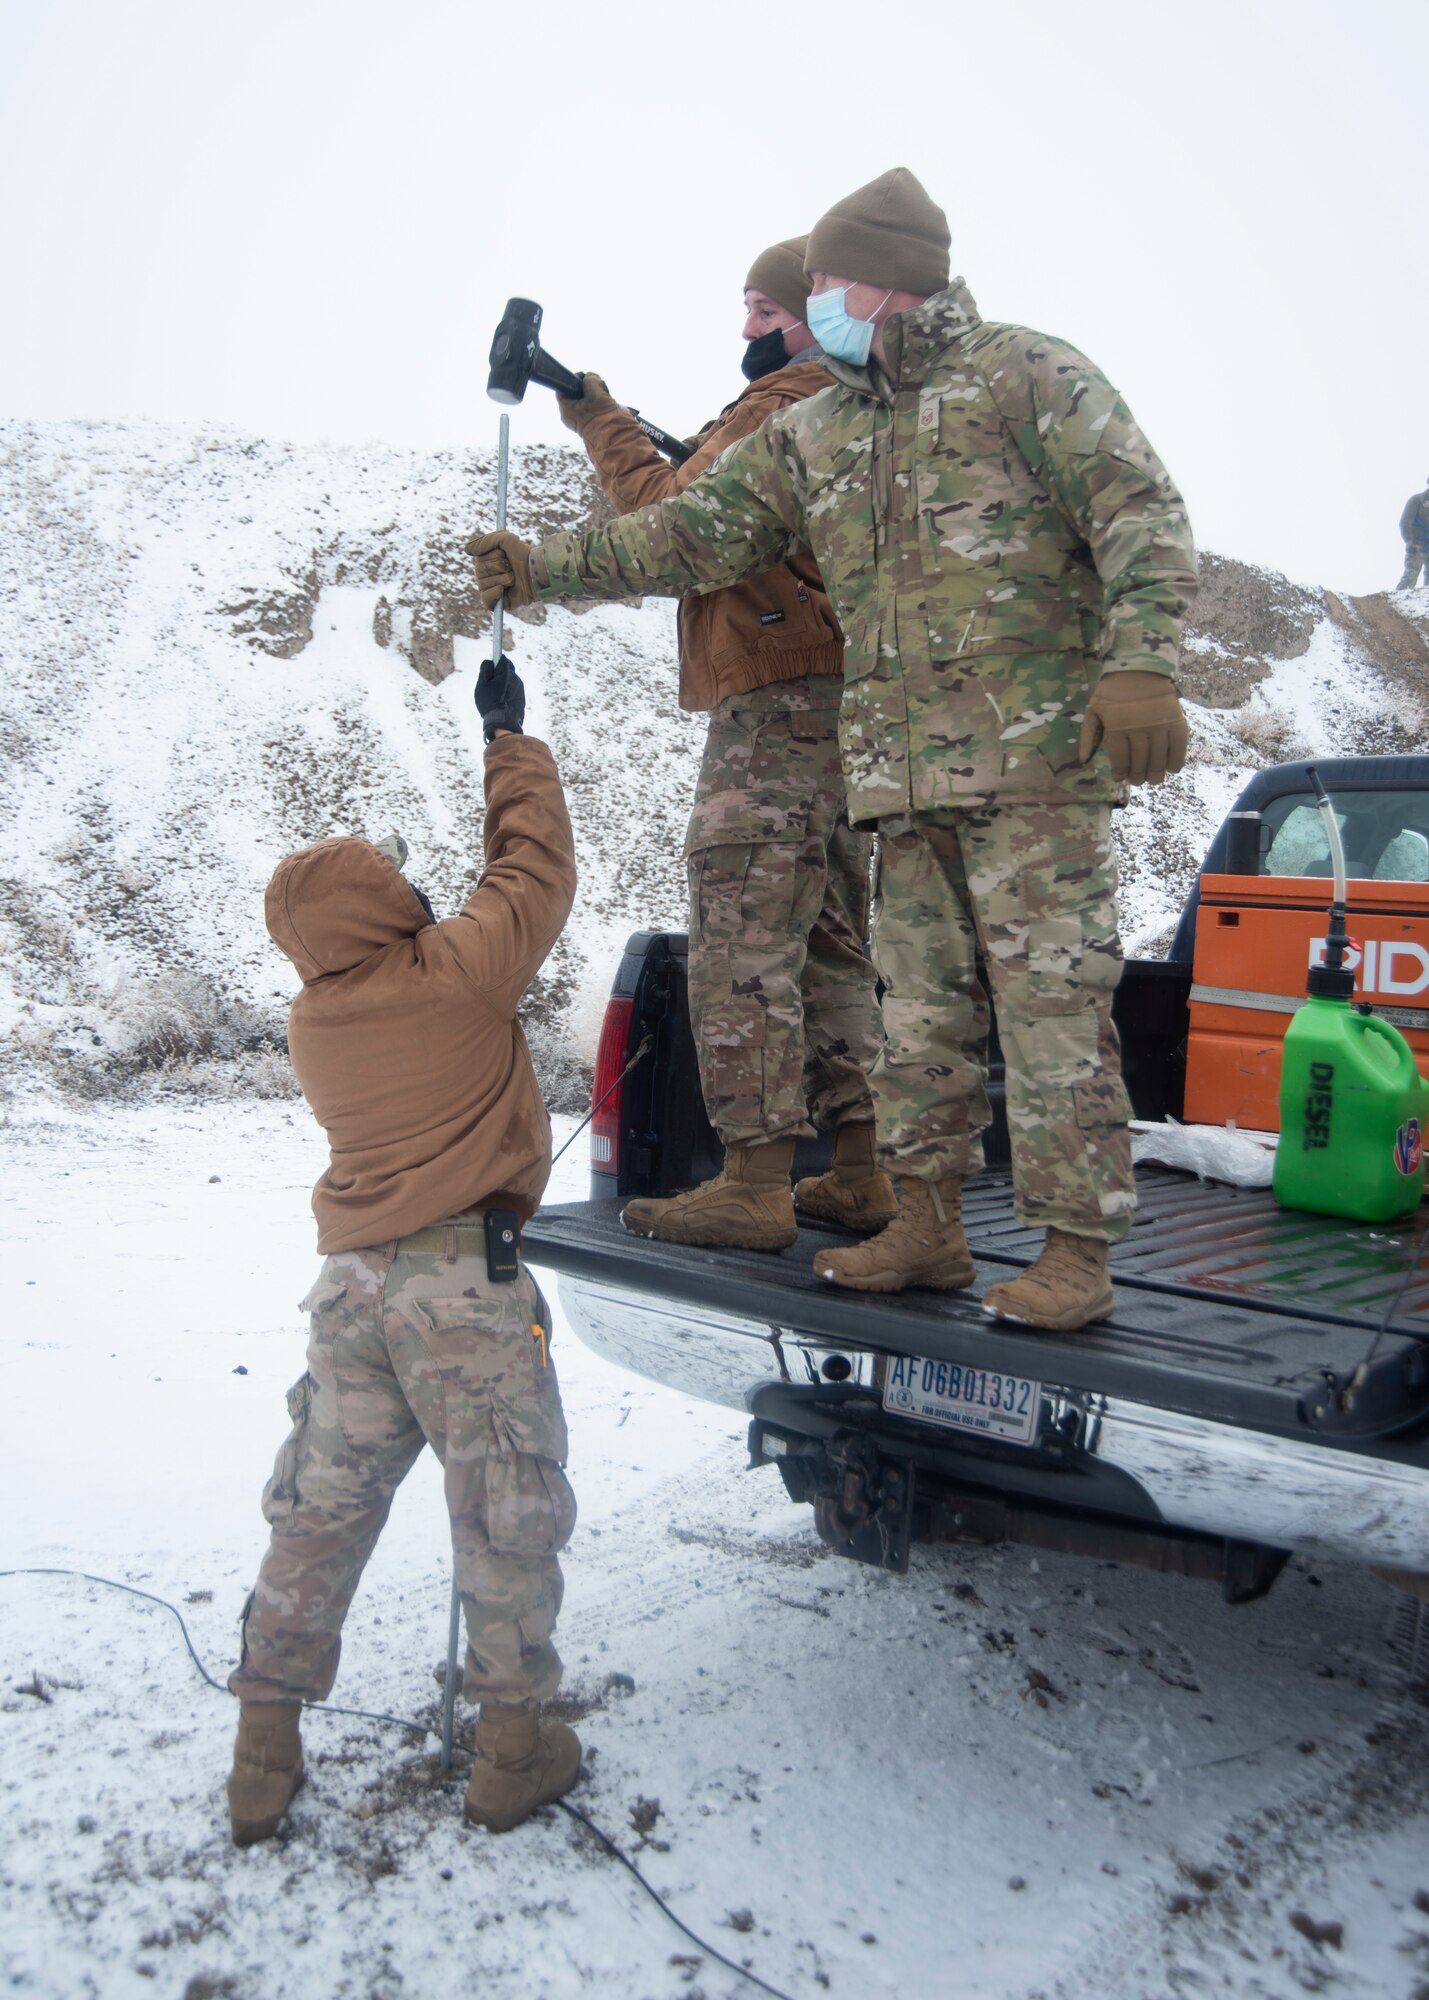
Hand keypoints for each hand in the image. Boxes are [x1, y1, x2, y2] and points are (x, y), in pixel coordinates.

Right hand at [466, 529, 535, 610]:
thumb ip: (485, 541)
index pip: (477, 560)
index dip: (492, 556)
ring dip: (502, 578)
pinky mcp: (498, 602)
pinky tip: (504, 590)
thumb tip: (467, 550)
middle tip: (511, 566)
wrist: (538, 572)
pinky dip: (495, 593)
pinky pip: (486, 599)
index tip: (504, 554)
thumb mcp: (505, 539)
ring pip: (484, 584)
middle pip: (479, 571)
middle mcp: (486, 576)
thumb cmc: (523, 554)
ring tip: (513, 578)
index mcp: (485, 561)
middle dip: (498, 567)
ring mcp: (491, 589)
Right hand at [475, 655, 525, 742]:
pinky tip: (500, 704)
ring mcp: (520, 689)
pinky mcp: (521, 699)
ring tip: (494, 698)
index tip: (490, 670)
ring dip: (502, 687)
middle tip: (489, 687)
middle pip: (506, 672)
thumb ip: (485, 670)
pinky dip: (506, 695)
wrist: (503, 722)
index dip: (495, 663)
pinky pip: (512, 693)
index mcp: (507, 672)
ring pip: (509, 683)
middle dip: (498, 676)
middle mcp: (516, 679)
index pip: (503, 660)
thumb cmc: (490, 702)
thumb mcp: (482, 684)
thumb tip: (489, 662)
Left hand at [556, 371, 619, 437]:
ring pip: (584, 399)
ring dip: (595, 394)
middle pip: (575, 393)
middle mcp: (569, 415)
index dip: (574, 379)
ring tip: (604, 396)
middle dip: (587, 387)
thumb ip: (591, 379)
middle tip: (598, 388)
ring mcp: (578, 420)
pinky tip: (606, 403)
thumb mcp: (596, 392)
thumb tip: (590, 376)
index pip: (564, 387)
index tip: (585, 378)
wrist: (614, 437)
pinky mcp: (588, 423)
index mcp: (566, 409)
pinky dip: (598, 403)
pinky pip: (590, 407)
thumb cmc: (603, 417)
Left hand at [1078, 670, 1188, 785]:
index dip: (1121, 772)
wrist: (1140, 668)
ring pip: (1158, 759)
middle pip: (1139, 762)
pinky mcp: (1176, 721)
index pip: (1120, 760)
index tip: (1122, 778)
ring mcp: (1159, 726)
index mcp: (1116, 727)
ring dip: (1155, 773)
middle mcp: (1138, 729)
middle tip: (1137, 781)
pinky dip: (1176, 761)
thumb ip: (1088, 735)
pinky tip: (1172, 769)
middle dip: (1138, 776)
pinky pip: (1178, 747)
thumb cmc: (1114, 691)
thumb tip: (1083, 760)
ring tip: (1153, 779)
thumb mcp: (1094, 709)